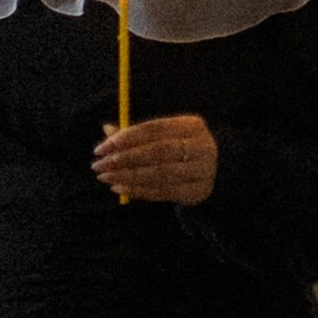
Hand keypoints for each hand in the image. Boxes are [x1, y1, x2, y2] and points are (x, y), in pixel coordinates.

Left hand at [92, 111, 218, 206]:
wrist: (218, 170)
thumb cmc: (183, 148)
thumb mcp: (166, 135)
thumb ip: (138, 133)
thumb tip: (107, 130)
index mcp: (191, 125)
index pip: (154, 128)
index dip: (126, 137)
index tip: (103, 146)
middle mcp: (200, 146)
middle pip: (158, 151)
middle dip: (124, 158)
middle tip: (99, 164)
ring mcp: (200, 171)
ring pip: (159, 173)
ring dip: (128, 176)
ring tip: (105, 177)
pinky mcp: (196, 192)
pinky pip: (163, 192)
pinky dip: (138, 190)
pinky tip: (120, 188)